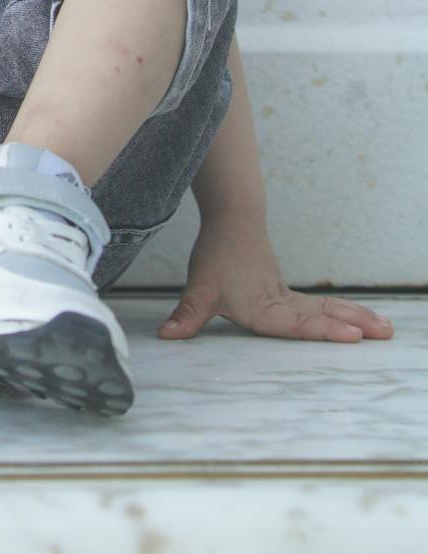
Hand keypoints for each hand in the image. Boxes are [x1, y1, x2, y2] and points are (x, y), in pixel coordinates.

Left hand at [156, 214, 395, 342]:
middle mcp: (281, 303)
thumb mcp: (200, 288)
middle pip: (321, 316)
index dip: (323, 331)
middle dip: (352, 326)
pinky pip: (321, 304)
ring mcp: (288, 296)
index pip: (296, 324)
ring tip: (386, 328)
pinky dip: (343, 312)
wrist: (234, 219)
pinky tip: (360, 321)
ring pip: (326, 308)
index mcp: (263, 307)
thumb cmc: (218, 254)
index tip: (351, 335)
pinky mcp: (289, 293)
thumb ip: (188, 315)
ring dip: (355, 317)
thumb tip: (167, 335)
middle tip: (383, 333)